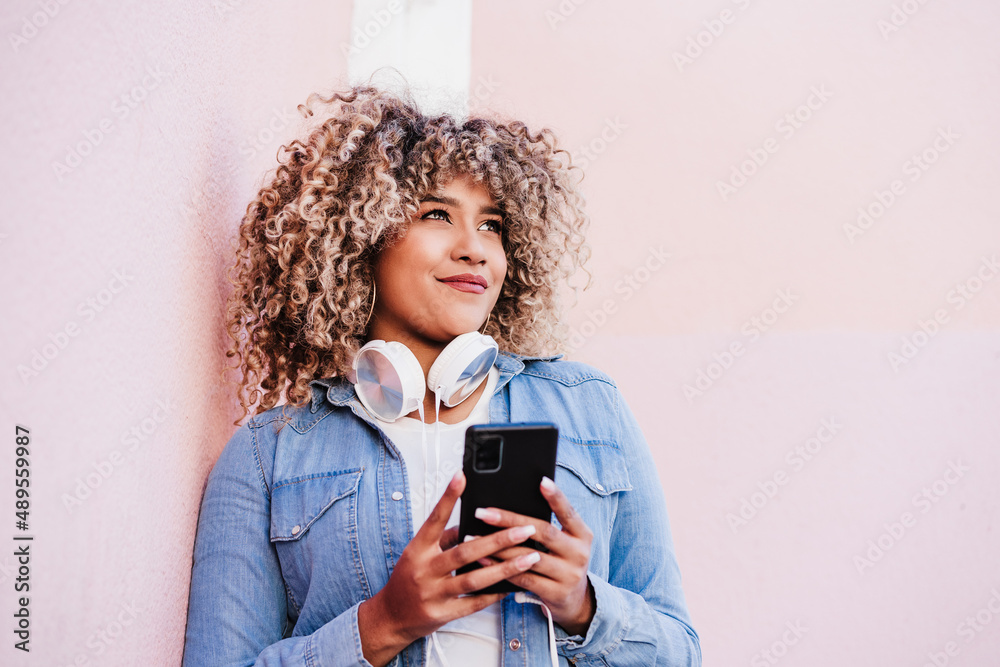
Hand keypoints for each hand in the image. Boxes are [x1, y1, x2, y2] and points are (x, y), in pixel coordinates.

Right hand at [357, 471, 541, 666]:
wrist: (391, 616)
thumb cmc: (408, 579)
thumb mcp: (418, 553)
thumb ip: (444, 538)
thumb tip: (472, 522)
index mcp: (418, 549)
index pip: (435, 519)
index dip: (448, 497)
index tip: (462, 476)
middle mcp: (424, 569)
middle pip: (465, 552)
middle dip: (498, 539)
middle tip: (525, 529)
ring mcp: (433, 593)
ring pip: (474, 579)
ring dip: (505, 568)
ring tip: (529, 558)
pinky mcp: (442, 614)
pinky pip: (473, 604)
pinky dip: (494, 595)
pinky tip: (512, 586)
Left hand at [473, 476, 595, 636]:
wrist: (576, 600)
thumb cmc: (562, 562)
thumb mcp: (565, 542)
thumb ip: (547, 526)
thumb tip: (512, 503)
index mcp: (582, 535)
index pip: (568, 512)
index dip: (556, 497)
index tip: (542, 481)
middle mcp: (579, 553)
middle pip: (543, 531)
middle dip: (510, 520)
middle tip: (483, 513)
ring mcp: (569, 575)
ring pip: (529, 556)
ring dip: (498, 547)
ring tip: (474, 538)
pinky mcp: (555, 593)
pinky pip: (523, 578)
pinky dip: (501, 568)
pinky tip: (483, 560)